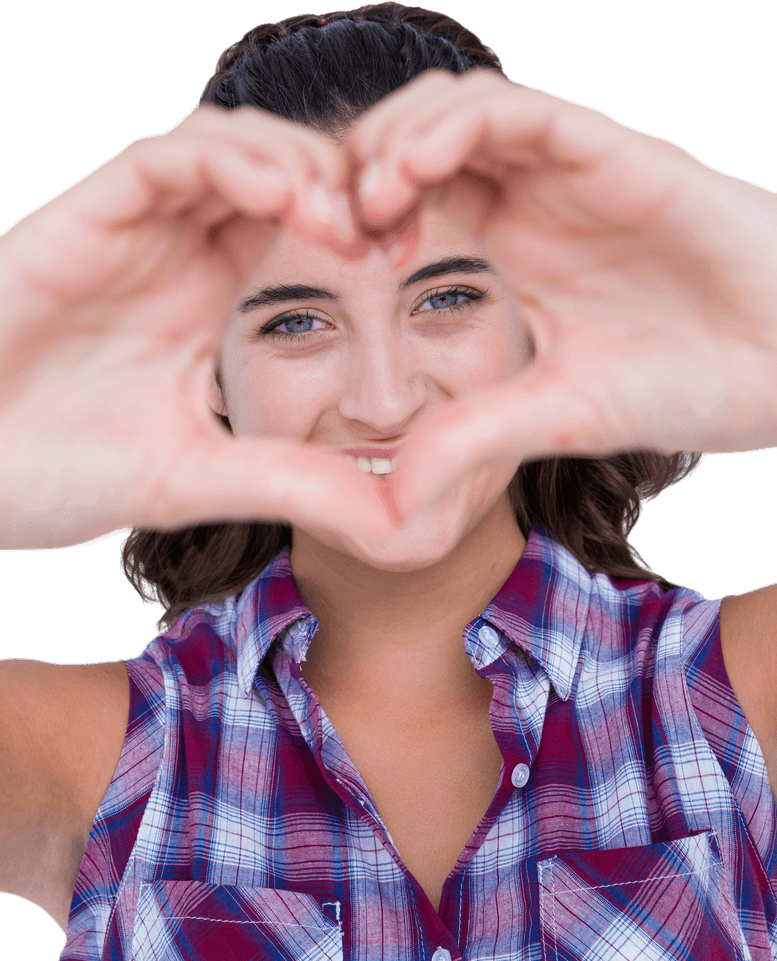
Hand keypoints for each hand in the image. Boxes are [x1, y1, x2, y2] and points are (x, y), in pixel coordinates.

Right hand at [0, 105, 398, 549]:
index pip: (303, 228)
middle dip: (343, 181)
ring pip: (229, 147)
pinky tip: (278, 197)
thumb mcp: (198, 481)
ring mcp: (134, 234)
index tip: (411, 254)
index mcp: (213, 303)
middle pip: (279, 171)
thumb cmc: (61, 478)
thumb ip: (289, 485)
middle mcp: (181, 256)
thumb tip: (396, 524)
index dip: (363, 224)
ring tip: (340, 213)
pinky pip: (161, 160)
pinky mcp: (83, 219)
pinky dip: (224, 163)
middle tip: (393, 222)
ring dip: (294, 164)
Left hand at [347, 68, 776, 518]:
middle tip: (322, 222)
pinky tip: (413, 171)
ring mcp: (568, 173)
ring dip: (396, 140)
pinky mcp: (612, 152)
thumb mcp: (557, 418)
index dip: (351, 218)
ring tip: (363, 201)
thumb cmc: (689, 385)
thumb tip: (393, 501)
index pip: (408, 203)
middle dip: (356, 168)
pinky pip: (520, 110)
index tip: (318, 261)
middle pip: (416, 144)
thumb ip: (475, 438)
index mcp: (511, 253)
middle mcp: (531, 202)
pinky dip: (457, 126)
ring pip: (456, 110)